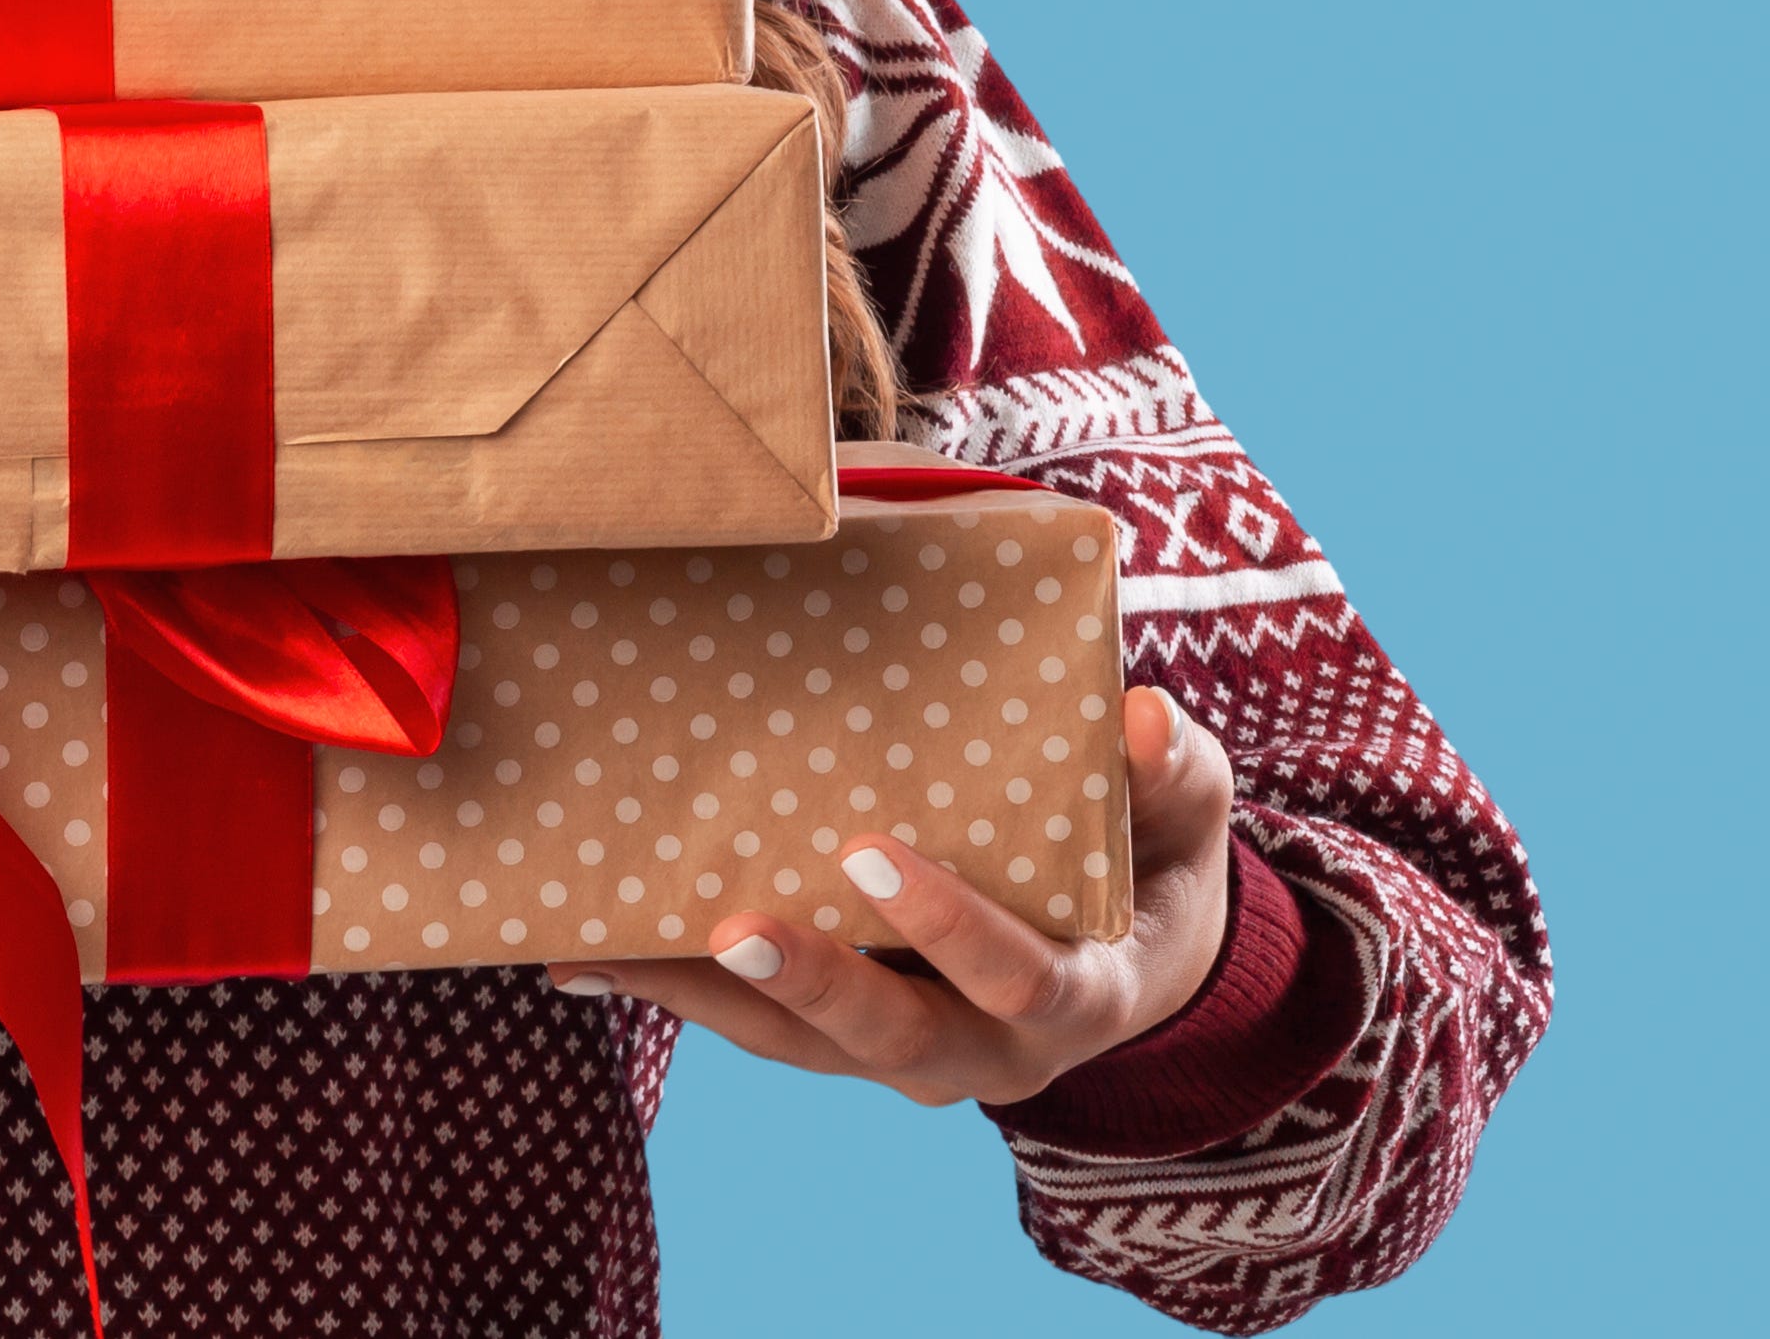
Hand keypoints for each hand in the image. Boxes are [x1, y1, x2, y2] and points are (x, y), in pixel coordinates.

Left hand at [546, 685, 1240, 1107]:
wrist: (1134, 941)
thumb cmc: (1154, 851)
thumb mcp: (1187, 812)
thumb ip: (1173, 773)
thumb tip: (1145, 719)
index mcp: (1084, 993)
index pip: (1021, 978)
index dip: (950, 927)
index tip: (872, 854)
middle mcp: (991, 1048)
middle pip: (890, 1037)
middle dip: (808, 984)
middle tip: (728, 925)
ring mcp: (912, 1050)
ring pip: (802, 1045)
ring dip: (702, 1000)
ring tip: (600, 949)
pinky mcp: (847, 1032)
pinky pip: (759, 1025)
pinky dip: (676, 990)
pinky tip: (582, 956)